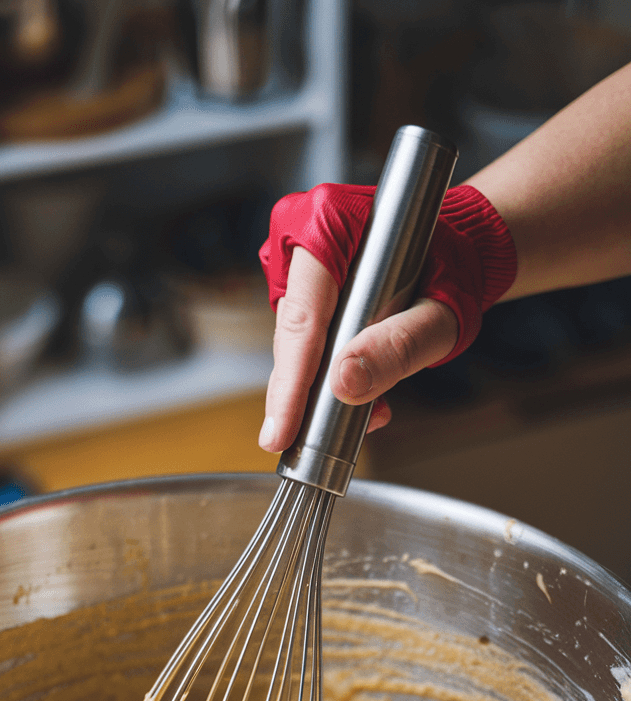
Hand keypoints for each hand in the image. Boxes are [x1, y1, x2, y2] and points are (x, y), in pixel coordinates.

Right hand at [259, 247, 457, 452]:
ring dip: (318, 388)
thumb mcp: (440, 316)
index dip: (290, 381)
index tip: (281, 433)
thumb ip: (399, 346)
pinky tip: (356, 398)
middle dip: (301, 392)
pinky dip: (326, 376)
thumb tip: (345, 382)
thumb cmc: (453, 271)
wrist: (458, 258)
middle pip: (291, 333)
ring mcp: (296, 263)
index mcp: (330, 222)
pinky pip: (303, 342)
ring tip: (362, 413)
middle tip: (306, 441)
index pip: (303, 315)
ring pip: (293, 344)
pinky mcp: (300, 288)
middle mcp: (302, 235)